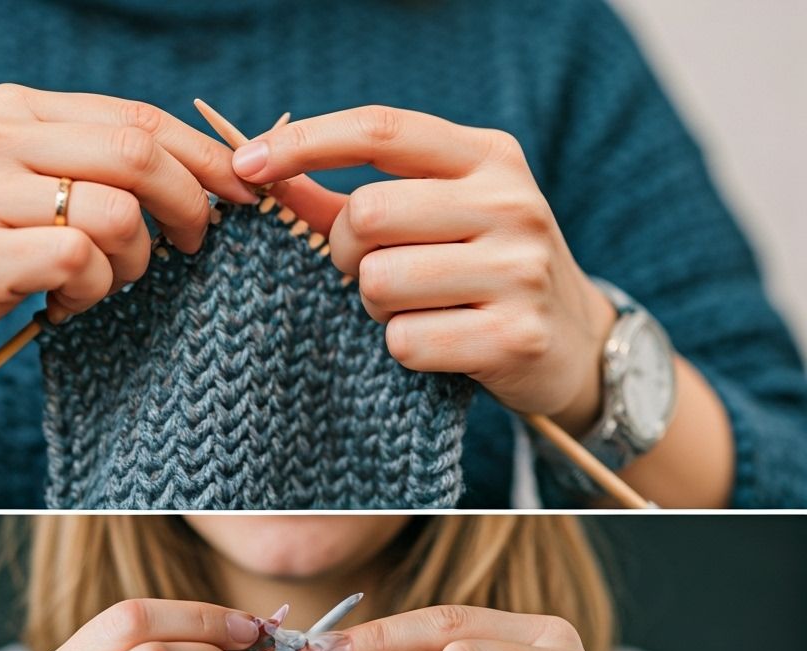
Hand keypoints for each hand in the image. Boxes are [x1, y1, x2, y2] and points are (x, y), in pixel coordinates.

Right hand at [0, 85, 255, 398]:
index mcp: (14, 112)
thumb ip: (83, 170)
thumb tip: (193, 183)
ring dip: (132, 263)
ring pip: (117, 213)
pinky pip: (80, 263)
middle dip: (191, 206)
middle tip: (191, 247)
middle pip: (138, 153)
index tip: (245, 191)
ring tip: (100, 286)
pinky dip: (93, 294)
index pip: (137, 118)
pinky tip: (66, 307)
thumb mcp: (13, 187)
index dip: (205, 156)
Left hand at [232, 106, 617, 433]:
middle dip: (347, 252)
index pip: (381, 129)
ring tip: (416, 309)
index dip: (305, 142)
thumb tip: (265, 177)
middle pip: (367, 214)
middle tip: (373, 273)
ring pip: (379, 283)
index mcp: (488, 158)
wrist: (575, 343)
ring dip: (375, 307)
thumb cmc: (485, 272)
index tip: (247, 166)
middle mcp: (510, 202)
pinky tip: (441, 345)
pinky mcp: (515, 336)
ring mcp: (519, 269)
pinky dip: (403, 350)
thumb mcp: (439, 218)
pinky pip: (404, 342)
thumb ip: (352, 199)